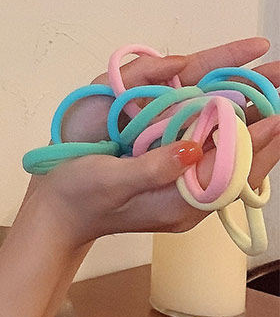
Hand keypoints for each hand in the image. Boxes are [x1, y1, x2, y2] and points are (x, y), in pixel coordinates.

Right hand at [31, 37, 279, 244]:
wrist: (59, 214)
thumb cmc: (80, 196)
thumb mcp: (111, 180)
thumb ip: (152, 168)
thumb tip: (191, 148)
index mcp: (177, 203)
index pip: (229, 171)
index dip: (254, 143)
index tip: (277, 116)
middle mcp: (188, 199)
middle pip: (238, 167)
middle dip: (264, 133)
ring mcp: (181, 192)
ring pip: (228, 162)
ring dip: (250, 134)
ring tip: (268, 103)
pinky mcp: (171, 182)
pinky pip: (212, 162)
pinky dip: (227, 139)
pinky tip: (233, 120)